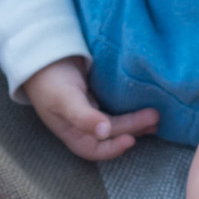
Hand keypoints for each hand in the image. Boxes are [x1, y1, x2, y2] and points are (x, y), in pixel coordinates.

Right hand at [21, 57, 158, 160]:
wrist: (42, 48)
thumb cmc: (48, 78)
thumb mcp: (63, 99)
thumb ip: (83, 117)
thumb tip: (105, 132)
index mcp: (70, 131)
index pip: (94, 150)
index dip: (113, 149)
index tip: (131, 139)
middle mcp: (82, 124)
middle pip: (112, 132)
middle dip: (133, 127)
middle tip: (154, 117)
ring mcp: (91, 109)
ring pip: (117, 120)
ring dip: (136, 120)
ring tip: (156, 115)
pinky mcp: (99, 94)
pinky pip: (118, 105)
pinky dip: (131, 106)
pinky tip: (145, 101)